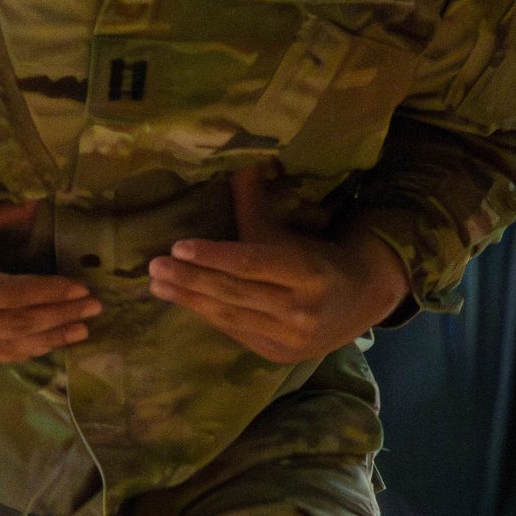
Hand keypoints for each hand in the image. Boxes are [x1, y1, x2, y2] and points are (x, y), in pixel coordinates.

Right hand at [0, 201, 100, 365]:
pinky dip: (21, 350)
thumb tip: (37, 206)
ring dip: (48, 340)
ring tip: (80, 331)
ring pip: (8, 349)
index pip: (16, 296)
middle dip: (60, 317)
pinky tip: (44, 343)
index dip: (53, 293)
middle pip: (18, 326)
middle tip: (95, 309)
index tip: (83, 287)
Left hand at [150, 166, 407, 361]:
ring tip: (158, 285)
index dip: (213, 256)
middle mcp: (302, 309)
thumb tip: (232, 160)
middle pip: (235, 293)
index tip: (178, 246)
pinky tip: (184, 301)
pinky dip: (208, 315)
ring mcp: (291, 338)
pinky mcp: (280, 355)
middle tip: (155, 267)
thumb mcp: (290, 231)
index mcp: (309, 271)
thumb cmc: (318, 257)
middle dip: (191, 280)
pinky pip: (236, 332)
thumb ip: (255, 202)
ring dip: (189, 300)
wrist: (360, 299)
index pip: (252, 263)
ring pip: (231, 317)